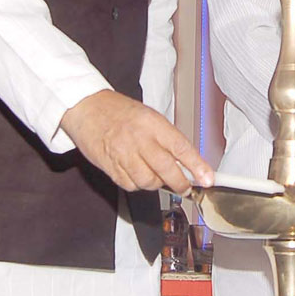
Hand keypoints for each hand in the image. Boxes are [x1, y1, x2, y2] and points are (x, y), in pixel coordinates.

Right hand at [60, 89, 212, 193]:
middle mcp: (139, 139)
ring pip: (148, 181)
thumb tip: (187, 162)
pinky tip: (137, 174)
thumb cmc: (119, 112)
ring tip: (156, 176)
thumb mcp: (150, 117)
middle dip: (180, 183)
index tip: (207, 178)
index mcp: (152, 123)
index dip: (196, 166)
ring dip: (156, 184)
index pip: (180, 147)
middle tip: (186, 187)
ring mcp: (123, 154)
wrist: (87, 108)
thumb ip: (167, 139)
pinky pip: (129, 185)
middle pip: (165, 169)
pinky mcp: (109, 166)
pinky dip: (137, 185)